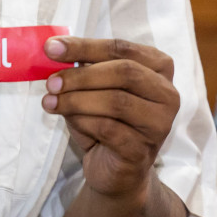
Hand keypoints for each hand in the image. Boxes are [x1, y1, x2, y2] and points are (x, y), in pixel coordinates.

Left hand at [40, 36, 179, 200]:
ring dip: (76, 100)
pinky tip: (68, 120)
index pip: (121, 49)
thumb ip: (81, 67)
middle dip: (81, 75)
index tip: (51, 48)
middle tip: (51, 82)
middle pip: (125, 72)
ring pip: (116, 101)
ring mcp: (159, 124)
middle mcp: (166, 94)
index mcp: (158, 68)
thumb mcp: (93, 88)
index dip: (84, 46)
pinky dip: (82, 121)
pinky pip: (108, 129)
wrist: (115, 170)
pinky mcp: (143, 150)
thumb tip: (54, 49)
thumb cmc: (105, 121)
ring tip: (50, 102)